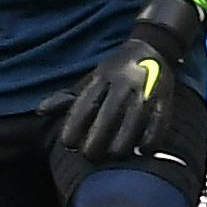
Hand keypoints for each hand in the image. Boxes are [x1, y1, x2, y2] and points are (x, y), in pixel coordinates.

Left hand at [43, 0, 205, 163]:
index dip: (74, 126)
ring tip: (113, 156)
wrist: (152, 50)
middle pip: (108, 116)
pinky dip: (151, 137)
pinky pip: (159, 121)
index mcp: (101, 78)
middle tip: (90, 156)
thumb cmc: (113, 75)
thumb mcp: (89, 82)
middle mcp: (123, 83)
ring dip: (122, 143)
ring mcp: (145, 90)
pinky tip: (142, 150)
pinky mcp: (165, 98)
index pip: (85, 105)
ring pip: (134, 120)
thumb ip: (66, 99)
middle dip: (97, 140)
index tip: (68, 144)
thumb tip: (41, 111)